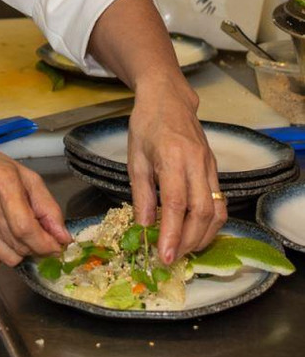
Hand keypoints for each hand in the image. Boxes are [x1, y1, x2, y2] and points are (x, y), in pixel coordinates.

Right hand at [0, 148, 70, 270]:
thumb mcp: (25, 176)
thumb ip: (48, 207)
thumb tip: (62, 237)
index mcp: (2, 182)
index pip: (26, 228)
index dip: (45, 244)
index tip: (55, 246)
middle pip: (19, 245)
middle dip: (34, 246)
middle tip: (31, 231)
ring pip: (8, 259)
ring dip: (17, 251)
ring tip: (9, 229)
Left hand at [127, 77, 226, 264]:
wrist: (169, 98)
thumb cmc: (146, 124)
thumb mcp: (135, 157)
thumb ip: (141, 193)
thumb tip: (144, 226)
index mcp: (172, 157)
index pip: (176, 203)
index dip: (171, 232)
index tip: (164, 255)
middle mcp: (196, 162)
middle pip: (202, 212)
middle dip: (188, 241)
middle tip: (172, 258)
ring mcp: (210, 165)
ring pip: (217, 210)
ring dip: (203, 236)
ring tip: (184, 250)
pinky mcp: (215, 168)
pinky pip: (220, 202)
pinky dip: (211, 223)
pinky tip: (196, 232)